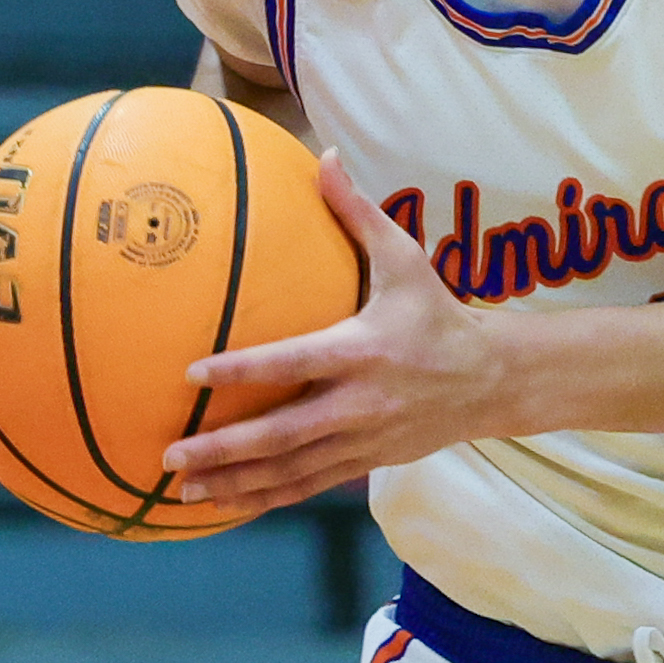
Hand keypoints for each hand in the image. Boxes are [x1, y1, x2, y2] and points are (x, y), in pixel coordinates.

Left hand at [159, 153, 505, 512]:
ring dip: (234, 483)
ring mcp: (362, 440)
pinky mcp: (366, 463)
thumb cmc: (439, 315)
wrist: (492, 381)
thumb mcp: (406, 260)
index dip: (243, 370)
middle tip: (171, 453)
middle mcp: (360, 402)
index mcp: (364, 350)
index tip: (192, 374)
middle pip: (283, 434)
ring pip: (290, 471)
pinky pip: (307, 486)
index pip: (293, 362)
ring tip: (182, 489)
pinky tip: (225, 505)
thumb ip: (359, 214)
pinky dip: (265, 498)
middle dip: (224, 449)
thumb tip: (325, 158)